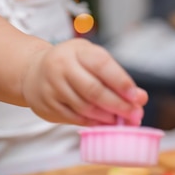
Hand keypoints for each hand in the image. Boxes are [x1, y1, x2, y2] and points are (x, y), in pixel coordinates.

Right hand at [22, 38, 147, 125]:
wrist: (33, 71)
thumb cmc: (73, 65)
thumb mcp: (93, 61)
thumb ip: (117, 77)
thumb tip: (141, 98)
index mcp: (78, 51)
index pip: (101, 65)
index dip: (121, 82)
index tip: (136, 96)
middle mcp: (62, 66)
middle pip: (93, 90)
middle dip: (118, 105)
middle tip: (135, 115)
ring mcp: (52, 87)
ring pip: (84, 107)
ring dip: (107, 117)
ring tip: (121, 120)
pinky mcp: (47, 105)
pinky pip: (75, 118)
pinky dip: (93, 123)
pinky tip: (105, 123)